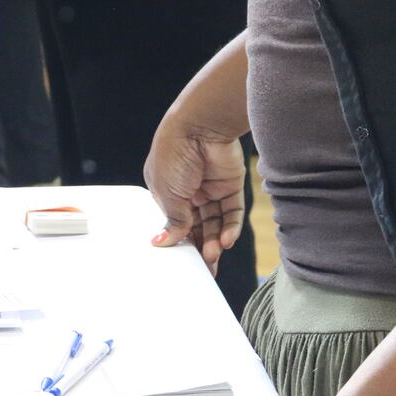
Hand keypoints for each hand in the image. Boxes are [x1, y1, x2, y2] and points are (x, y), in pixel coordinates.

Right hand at [143, 109, 246, 274]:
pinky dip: (230, 228)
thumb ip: (173, 221)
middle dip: (200, 246)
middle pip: (197, 225)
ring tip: (214, 256)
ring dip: (215, 240)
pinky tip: (226, 240)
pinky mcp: (231, 185)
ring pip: (215, 222)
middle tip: (205, 268)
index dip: (179, 240)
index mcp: (166, 190)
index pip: (174, 222)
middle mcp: (188, 190)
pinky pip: (232, 212)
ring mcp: (210, 188)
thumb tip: (163, 242)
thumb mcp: (168, 193)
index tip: (183, 260)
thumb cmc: (173, 153)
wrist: (200, 127)